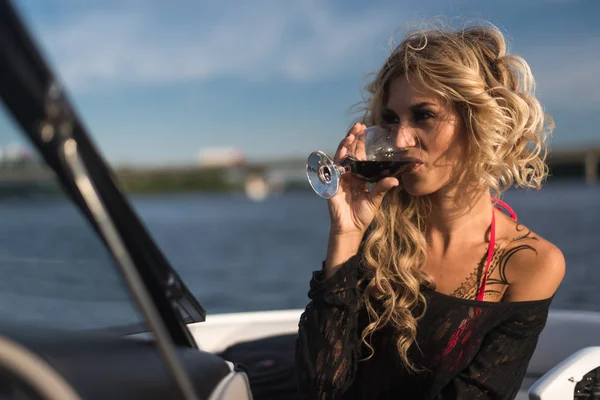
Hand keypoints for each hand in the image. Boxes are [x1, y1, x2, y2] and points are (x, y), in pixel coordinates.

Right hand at [327, 123, 399, 237]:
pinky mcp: (332, 186)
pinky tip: (342, 154)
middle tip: (358, 126)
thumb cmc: (363, 215)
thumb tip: (396, 180)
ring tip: (350, 136)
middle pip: (348, 152)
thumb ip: (382, 188)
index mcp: (358, 176)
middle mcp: (347, 174)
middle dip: (352, 138)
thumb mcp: (375, 200)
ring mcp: (338, 179)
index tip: (365, 129)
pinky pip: (333, 171)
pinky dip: (337, 162)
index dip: (361, 142)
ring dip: (344, 146)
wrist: (351, 228)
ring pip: (340, 158)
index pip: (358, 155)